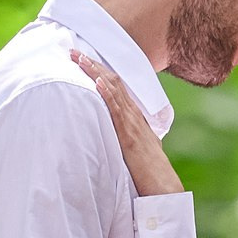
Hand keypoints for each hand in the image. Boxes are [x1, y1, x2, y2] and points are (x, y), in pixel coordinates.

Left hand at [68, 50, 183, 196]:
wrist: (163, 186)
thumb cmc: (149, 170)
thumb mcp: (137, 148)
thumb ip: (127, 137)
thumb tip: (115, 134)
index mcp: (134, 116)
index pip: (116, 86)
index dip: (99, 71)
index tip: (83, 59)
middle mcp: (134, 114)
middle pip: (112, 81)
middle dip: (92, 65)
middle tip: (74, 51)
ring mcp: (132, 123)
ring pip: (113, 90)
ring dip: (95, 73)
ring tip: (80, 59)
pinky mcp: (129, 135)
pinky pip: (117, 110)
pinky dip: (107, 94)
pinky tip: (98, 83)